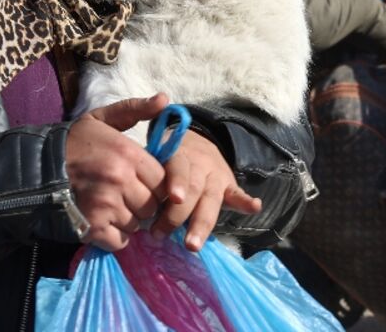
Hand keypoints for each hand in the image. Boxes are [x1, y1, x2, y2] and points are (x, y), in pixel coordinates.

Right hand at [66, 94, 168, 250]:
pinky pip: (120, 240)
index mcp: (127, 153)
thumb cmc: (73, 142)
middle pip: (152, 206)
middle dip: (143, 203)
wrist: (35, 167)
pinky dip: (115, 236)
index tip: (141, 182)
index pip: (163, 181)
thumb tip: (165, 100)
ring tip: (112, 206)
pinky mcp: (92, 227)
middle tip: (126, 195)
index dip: (154, 184)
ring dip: (128, 219)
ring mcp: (106, 206)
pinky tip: (104, 222)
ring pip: (136, 224)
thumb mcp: (101, 119)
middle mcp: (120, 180)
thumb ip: (135, 109)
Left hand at [150, 130, 260, 251]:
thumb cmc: (167, 156)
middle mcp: (200, 163)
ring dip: (202, 223)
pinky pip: (236, 193)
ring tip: (193, 244)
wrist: (197, 140)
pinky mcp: (228, 185)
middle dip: (179, 215)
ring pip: (211, 199)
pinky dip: (245, 201)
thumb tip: (131, 202)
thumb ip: (148, 171)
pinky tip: (254, 206)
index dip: (177, 182)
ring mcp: (216, 175)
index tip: (173, 198)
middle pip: (194, 189)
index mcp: (179, 152)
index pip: (178, 167)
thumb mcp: (156, 152)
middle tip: (162, 234)